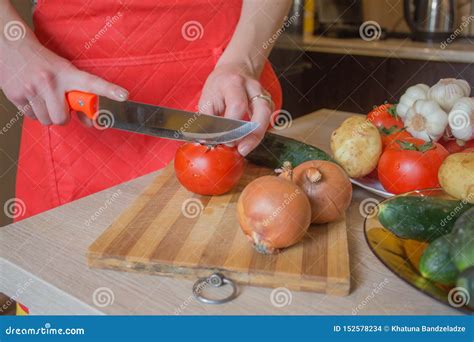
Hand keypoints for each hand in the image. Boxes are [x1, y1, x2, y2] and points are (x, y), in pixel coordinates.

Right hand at [1, 34, 127, 125]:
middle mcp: (50, 81)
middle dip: (63, 117)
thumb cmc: (44, 62)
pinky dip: (35, 112)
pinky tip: (34, 98)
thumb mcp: (65, 72)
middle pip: (62, 119)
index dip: (109, 90)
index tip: (124, 96)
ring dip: (48, 115)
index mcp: (67, 73)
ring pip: (47, 121)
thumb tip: (90, 123)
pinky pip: (32, 118)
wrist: (11, 46)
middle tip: (61, 106)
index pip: (92, 83)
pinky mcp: (15, 95)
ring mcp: (31, 89)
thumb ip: (78, 96)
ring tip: (45, 99)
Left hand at [198, 63, 272, 155]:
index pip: (237, 106)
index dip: (232, 126)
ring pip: (267, 116)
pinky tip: (249, 142)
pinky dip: (258, 133)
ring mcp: (263, 94)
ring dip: (257, 135)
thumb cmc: (218, 87)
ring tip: (245, 149)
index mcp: (233, 83)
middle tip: (241, 149)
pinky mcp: (268, 102)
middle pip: (261, 110)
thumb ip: (209, 119)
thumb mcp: (207, 99)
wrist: (234, 70)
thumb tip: (210, 141)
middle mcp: (252, 86)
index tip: (224, 140)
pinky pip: (267, 120)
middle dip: (252, 133)